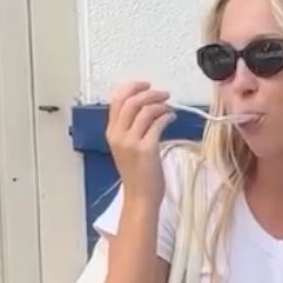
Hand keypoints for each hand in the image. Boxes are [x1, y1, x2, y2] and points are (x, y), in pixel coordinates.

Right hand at [105, 81, 174, 204]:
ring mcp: (131, 142)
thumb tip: (145, 107)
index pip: (117, 100)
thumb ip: (129, 129)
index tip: (146, 85)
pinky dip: (166, 116)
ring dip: (160, 104)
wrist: (140, 197)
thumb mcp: (126, 148)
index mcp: (111, 133)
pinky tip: (171, 117)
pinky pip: (158, 123)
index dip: (132, 87)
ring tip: (169, 107)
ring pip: (145, 110)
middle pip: (131, 101)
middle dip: (150, 93)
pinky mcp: (146, 149)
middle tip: (164, 94)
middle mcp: (118, 135)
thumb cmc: (137, 175)